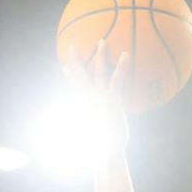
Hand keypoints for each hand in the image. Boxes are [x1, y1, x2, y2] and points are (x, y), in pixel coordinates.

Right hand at [76, 42, 131, 159]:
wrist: (107, 150)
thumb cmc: (103, 145)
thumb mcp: (97, 133)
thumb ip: (94, 125)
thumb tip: (94, 127)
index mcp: (84, 105)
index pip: (75, 88)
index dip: (70, 77)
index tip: (65, 68)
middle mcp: (89, 99)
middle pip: (79, 76)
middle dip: (74, 61)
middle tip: (71, 47)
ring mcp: (99, 98)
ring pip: (98, 72)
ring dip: (99, 56)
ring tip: (102, 41)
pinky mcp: (110, 99)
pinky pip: (116, 79)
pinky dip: (120, 67)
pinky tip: (126, 55)